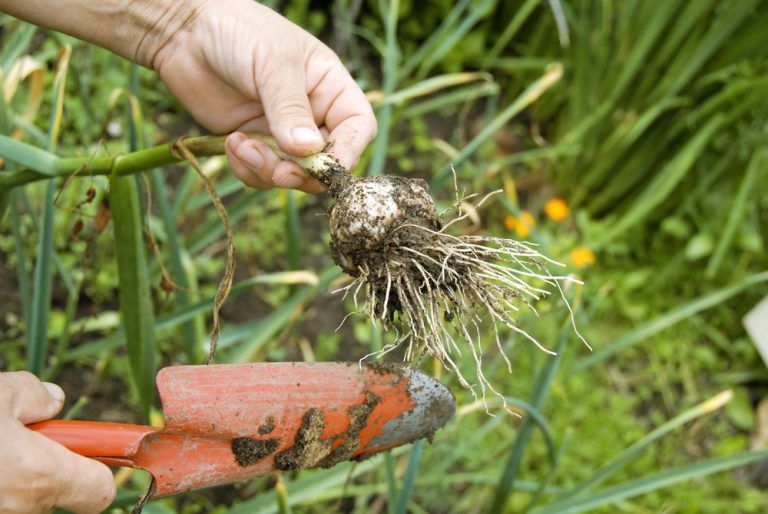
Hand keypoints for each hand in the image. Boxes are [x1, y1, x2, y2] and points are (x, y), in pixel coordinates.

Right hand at [0, 372, 114, 513]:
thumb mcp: (0, 394)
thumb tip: (52, 400)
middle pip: (59, 491)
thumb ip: (35, 396)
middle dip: (48, 465)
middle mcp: (22, 509)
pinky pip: (4, 499)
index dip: (100, 468)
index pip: (100, 491)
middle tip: (21, 437)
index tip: (88, 447)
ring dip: (17, 474)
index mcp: (40, 476)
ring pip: (25, 497)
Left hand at [152, 0, 376, 192]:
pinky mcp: (253, 143)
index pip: (357, 127)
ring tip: (241, 146)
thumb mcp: (271, 64)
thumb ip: (290, 108)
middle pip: (325, 161)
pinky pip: (261, 174)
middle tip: (279, 173)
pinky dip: (247, 169)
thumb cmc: (238, 31)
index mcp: (329, 86)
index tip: (325, 167)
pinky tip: (231, 143)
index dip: (348, 151)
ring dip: (268, 171)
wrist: (184, 31)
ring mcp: (281, 131)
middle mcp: (311, 113)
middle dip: (302, 173)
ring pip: (292, 174)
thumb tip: (309, 151)